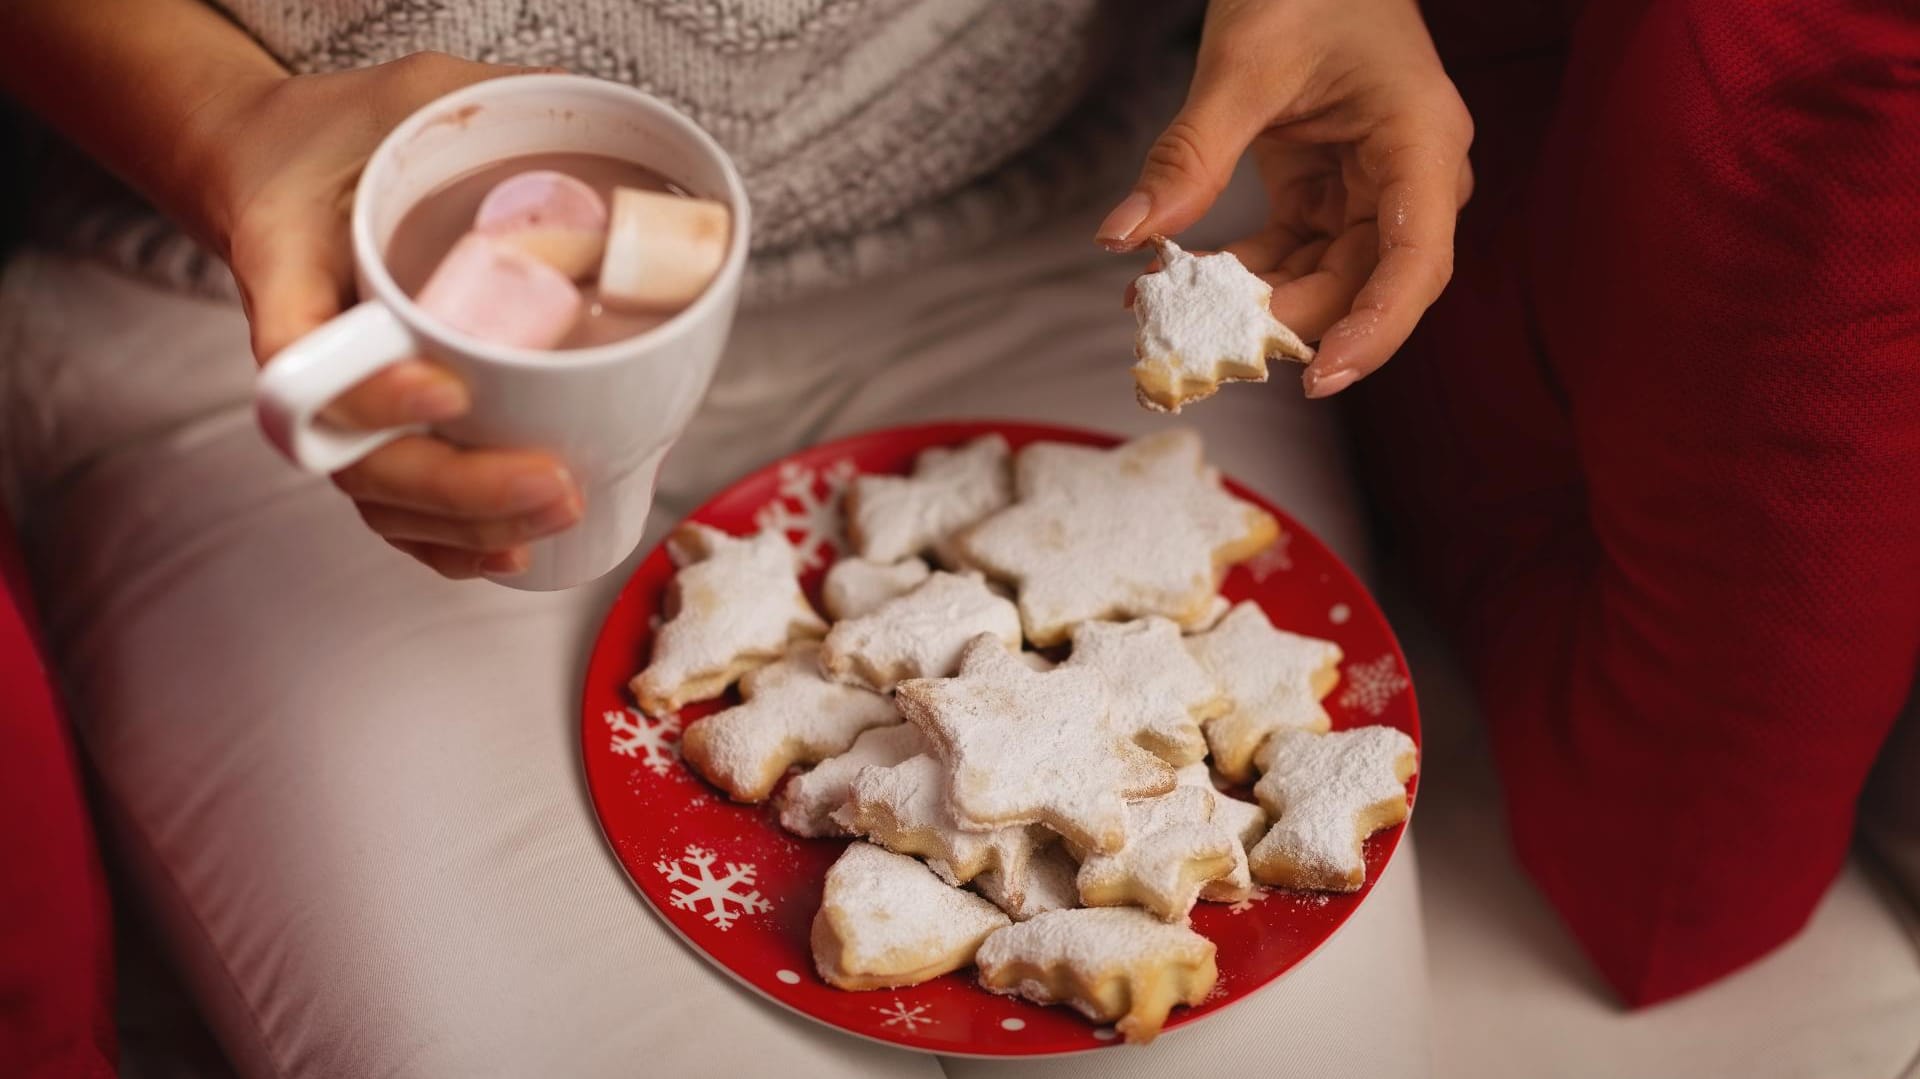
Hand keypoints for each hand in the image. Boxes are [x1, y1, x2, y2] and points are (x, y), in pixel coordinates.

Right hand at [194, 53, 581, 578]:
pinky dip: (449, 543)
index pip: (300, 359)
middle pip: (357, 458)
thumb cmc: (344, 134)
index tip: (447, 388)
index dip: (369, 393)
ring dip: (467, 523)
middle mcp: (306, 354)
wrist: (281, 169)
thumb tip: (601, 105)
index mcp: (287, 269)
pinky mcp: (373, 430)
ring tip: (557, 510)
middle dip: (457, 485)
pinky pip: (397, 510)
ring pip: (381, 498)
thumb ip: (484, 101)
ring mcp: (335, 403)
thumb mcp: (406, 94)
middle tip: (551, 480)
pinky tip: (512, 552)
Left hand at [1099, 0, 1472, 396]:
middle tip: (1200, 350)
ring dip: (1252, 307)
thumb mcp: (1240, 64)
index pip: (1415, 261)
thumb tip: (1124, 235)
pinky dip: (1241, 277)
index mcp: (1419, 142)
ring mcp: (1373, 190)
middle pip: (1364, 285)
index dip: (1373, 330)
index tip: (1316, 376)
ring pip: (1325, 281)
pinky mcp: (1332, 195)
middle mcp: (1411, 178)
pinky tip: (1174, 284)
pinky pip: (1294, 257)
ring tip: (1168, 316)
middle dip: (1284, 324)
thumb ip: (1190, 155)